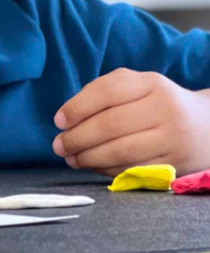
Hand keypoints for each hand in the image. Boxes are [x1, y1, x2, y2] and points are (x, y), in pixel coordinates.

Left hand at [52, 68, 209, 176]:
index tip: (58, 121)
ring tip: (70, 158)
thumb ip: (103, 93)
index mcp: (151, 83)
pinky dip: (106, 169)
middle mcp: (165, 108)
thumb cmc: (157, 104)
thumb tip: (66, 117)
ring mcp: (172, 138)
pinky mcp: (175, 164)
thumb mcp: (138, 87)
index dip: (77, 107)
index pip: (107, 92)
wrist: (207, 127)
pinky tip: (92, 166)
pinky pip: (133, 169)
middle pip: (110, 124)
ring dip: (88, 157)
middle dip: (77, 137)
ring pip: (120, 150)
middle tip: (58, 145)